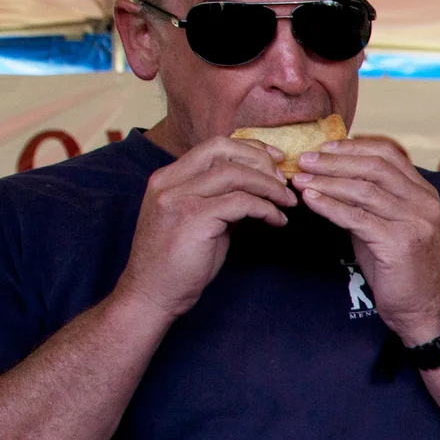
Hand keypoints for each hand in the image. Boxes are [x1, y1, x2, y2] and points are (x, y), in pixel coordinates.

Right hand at [115, 138, 297, 321]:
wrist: (152, 294)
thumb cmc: (177, 263)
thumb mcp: (198, 221)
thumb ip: (220, 200)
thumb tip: (256, 191)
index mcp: (168, 177)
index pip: (214, 145)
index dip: (250, 148)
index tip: (276, 160)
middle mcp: (169, 182)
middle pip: (223, 149)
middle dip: (261, 161)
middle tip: (284, 183)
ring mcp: (178, 198)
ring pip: (234, 174)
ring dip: (269, 186)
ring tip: (287, 203)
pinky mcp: (192, 219)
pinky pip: (240, 202)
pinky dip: (265, 208)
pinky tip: (276, 221)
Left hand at [291, 139, 439, 345]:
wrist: (421, 307)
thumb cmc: (399, 267)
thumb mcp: (387, 224)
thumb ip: (368, 199)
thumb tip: (330, 175)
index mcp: (424, 193)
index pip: (389, 154)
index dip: (354, 147)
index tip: (324, 148)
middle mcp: (424, 203)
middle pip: (374, 167)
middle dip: (335, 161)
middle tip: (305, 160)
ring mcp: (415, 222)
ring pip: (364, 190)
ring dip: (327, 182)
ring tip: (301, 179)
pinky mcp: (399, 244)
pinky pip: (357, 218)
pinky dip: (330, 206)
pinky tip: (311, 201)